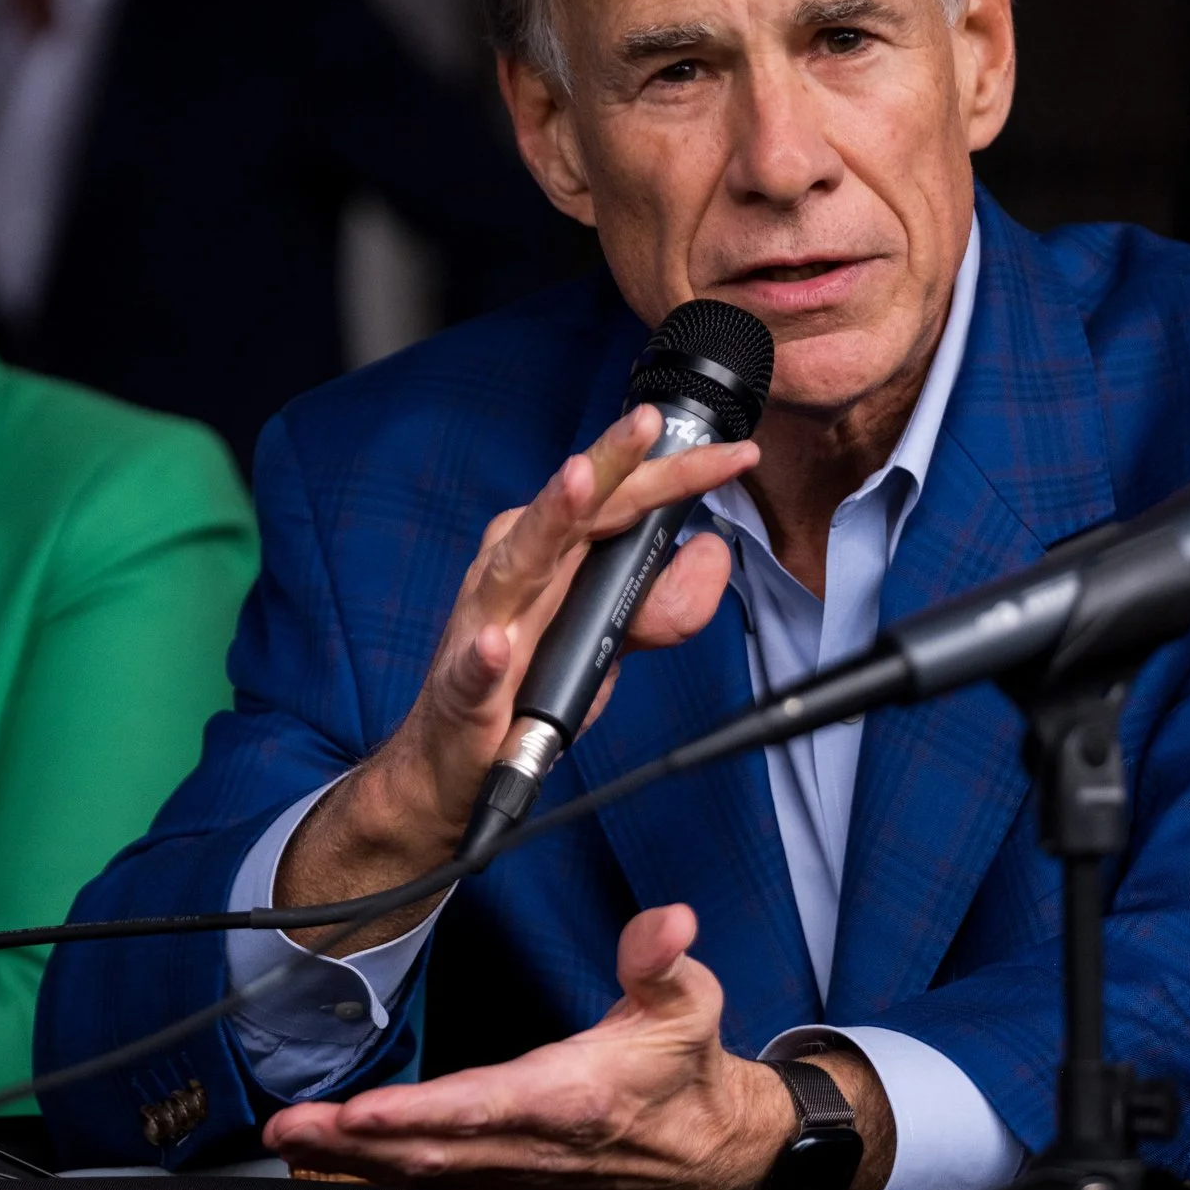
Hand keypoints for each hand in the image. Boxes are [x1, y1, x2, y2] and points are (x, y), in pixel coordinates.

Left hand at [261, 903, 891, 1189]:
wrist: (717, 1157)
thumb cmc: (689, 1075)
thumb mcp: (689, 1005)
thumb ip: (662, 960)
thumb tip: (666, 924)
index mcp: (577, 1099)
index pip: (485, 1108)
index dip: (420, 1114)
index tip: (360, 1109)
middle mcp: (539, 1145)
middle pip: (434, 1150)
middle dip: (353, 1142)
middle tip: (286, 1126)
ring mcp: (519, 1172)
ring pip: (426, 1173)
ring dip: (352, 1160)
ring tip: (289, 1138)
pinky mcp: (509, 1181)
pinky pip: (436, 1181)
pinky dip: (382, 1172)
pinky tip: (337, 1157)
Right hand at [278, 405, 756, 943]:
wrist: (452, 766)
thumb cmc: (525, 691)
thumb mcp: (610, 645)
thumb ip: (662, 604)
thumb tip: (711, 554)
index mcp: (550, 553)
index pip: (619, 502)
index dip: (677, 475)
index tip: (737, 454)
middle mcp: (514, 571)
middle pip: (570, 510)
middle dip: (611, 463)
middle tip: (650, 423)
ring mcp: (483, 624)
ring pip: (517, 564)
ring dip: (547, 521)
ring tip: (580, 483)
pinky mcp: (464, 689)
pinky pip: (475, 669)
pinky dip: (486, 656)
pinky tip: (499, 645)